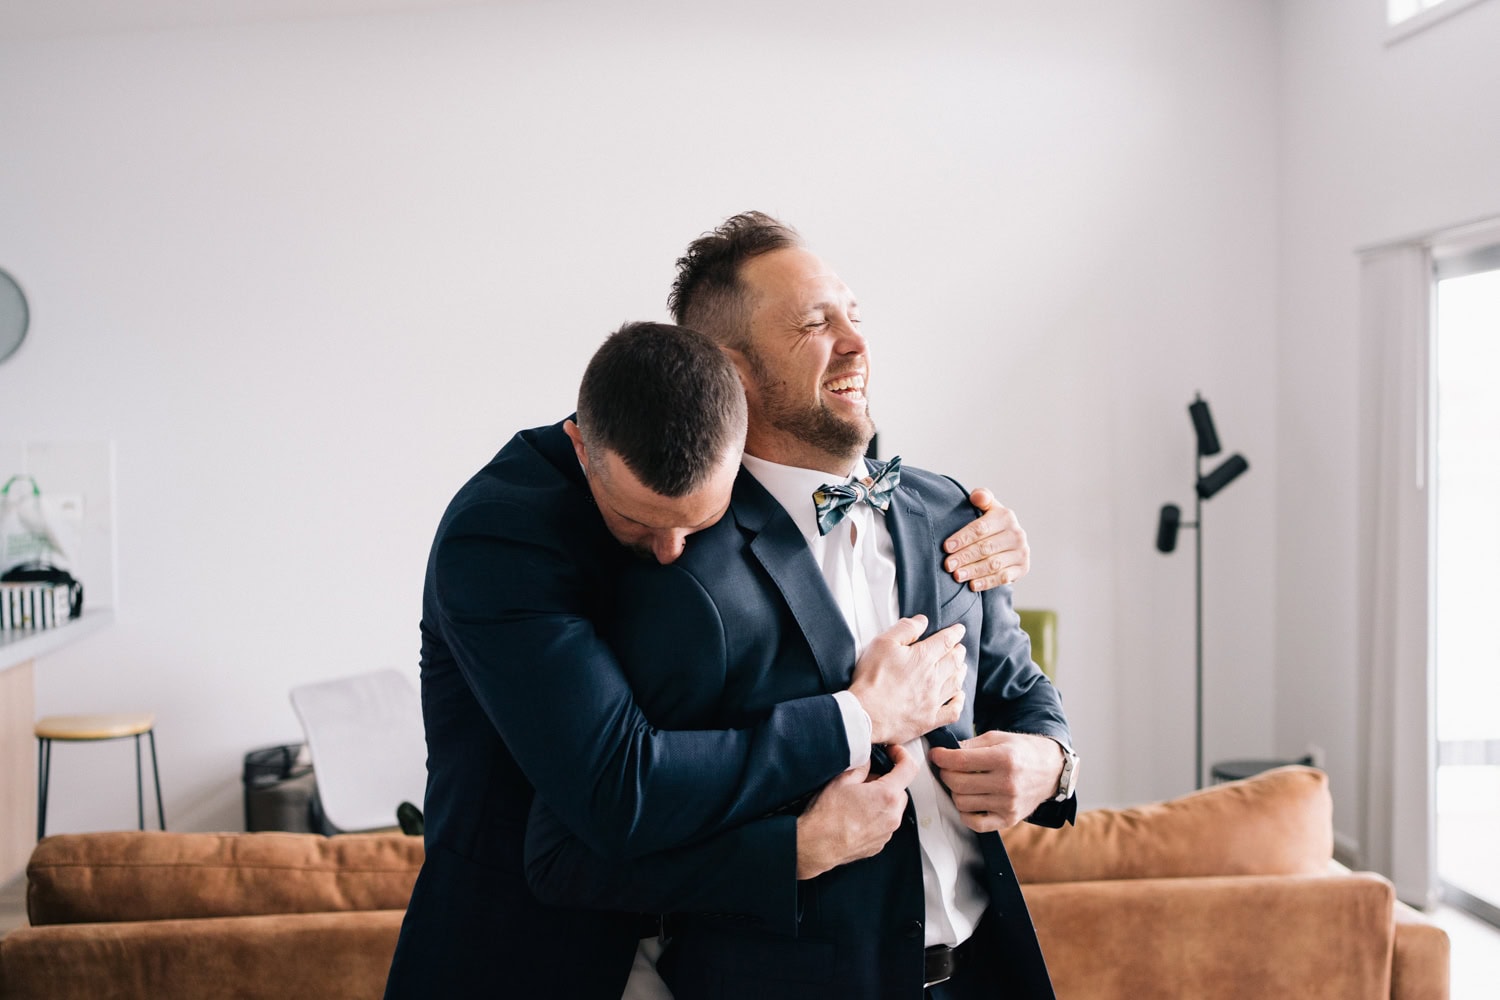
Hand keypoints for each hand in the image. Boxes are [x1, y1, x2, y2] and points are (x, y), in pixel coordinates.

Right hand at [795, 743, 918, 878]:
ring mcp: (887, 832)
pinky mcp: (879, 844)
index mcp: (887, 795)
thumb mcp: (842, 779)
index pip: (909, 768)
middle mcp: (892, 815)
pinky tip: (856, 816)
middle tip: (866, 780)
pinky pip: (884, 825)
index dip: (902, 755)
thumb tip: (867, 762)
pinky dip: (876, 818)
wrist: (817, 844)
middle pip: (901, 791)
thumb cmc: (827, 815)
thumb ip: (862, 766)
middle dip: (888, 782)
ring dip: (882, 801)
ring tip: (857, 801)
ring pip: (893, 809)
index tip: (894, 753)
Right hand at [847, 615, 967, 745]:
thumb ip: (905, 629)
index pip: (946, 641)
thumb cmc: (871, 679)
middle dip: (959, 652)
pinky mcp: (929, 719)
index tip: (959, 630)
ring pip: (956, 683)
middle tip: (959, 648)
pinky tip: (958, 697)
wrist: (866, 714)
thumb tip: (921, 621)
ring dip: (960, 672)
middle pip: (954, 661)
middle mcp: (933, 678)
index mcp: (923, 657)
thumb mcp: (883, 643)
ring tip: (961, 667)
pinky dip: (959, 702)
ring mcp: (933, 700)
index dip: (955, 633)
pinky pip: (953, 711)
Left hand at [927, 731, 1067, 832]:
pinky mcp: (1008, 820)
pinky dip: (965, 813)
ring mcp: (1008, 804)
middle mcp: (1007, 783)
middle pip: (957, 784)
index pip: (960, 761)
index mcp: (1004, 758)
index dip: (941, 757)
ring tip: (961, 782)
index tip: (935, 755)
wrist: (1052, 771)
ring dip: (954, 792)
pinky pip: (975, 823)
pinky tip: (969, 800)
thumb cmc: (1022, 751)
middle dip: (945, 774)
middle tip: (947, 768)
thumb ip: (970, 745)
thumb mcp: (998, 738)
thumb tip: (943, 754)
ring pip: (962, 803)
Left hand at [941, 489, 1029, 591]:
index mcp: (1006, 516)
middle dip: (964, 557)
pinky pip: (1003, 577)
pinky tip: (972, 585)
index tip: (947, 547)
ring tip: (957, 576)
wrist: (1010, 541)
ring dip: (973, 571)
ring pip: (993, 564)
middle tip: (948, 565)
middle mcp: (1017, 534)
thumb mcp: (987, 507)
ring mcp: (1021, 552)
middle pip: (986, 548)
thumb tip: (977, 496)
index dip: (962, 538)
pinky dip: (986, 582)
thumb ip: (982, 497)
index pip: (981, 528)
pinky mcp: (1023, 568)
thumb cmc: (991, 523)